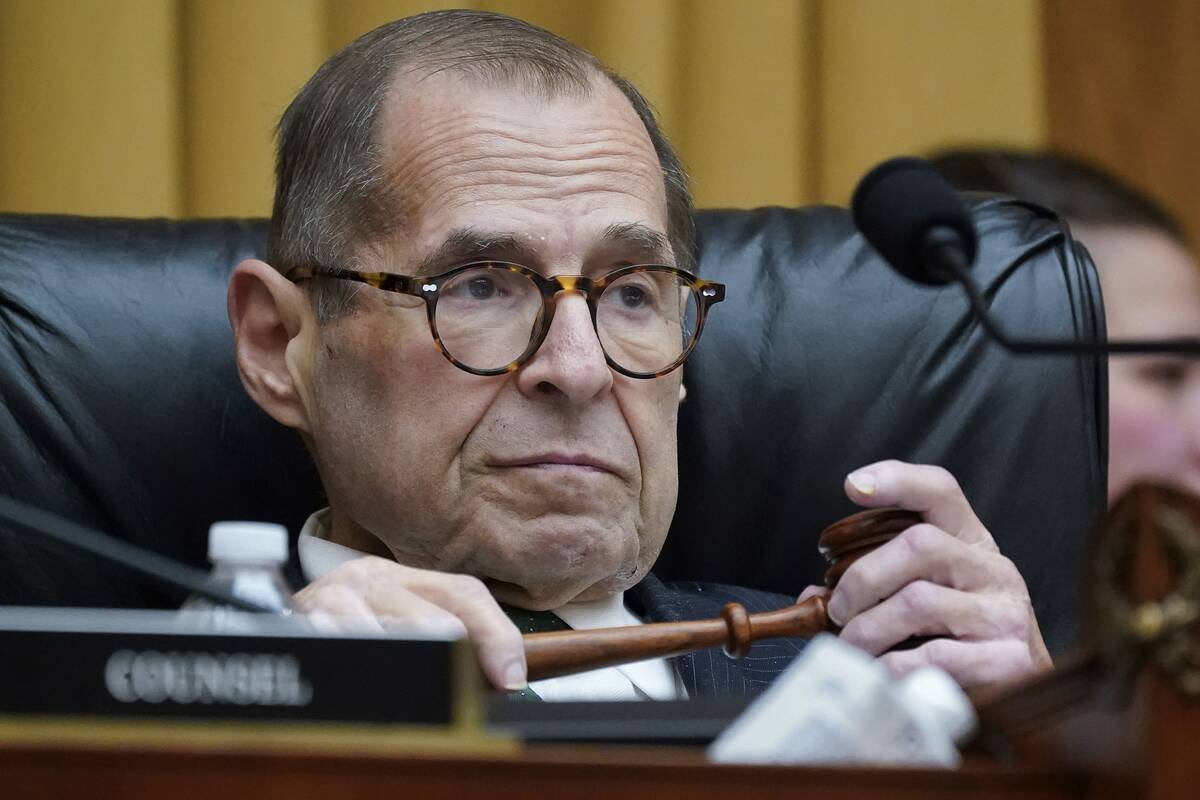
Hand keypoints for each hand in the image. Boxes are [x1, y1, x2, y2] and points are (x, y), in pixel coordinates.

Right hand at [293, 556, 527, 690]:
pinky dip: (369, 679)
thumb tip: (505, 677)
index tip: (512, 679)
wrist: (251, 618)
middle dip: (456, 667)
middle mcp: (367, 578)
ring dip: (413, 678)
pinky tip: (371, 689)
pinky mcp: (305, 625)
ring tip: (410, 697)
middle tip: (460, 697)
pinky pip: (351, 651)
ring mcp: (333, 599)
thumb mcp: (391, 620)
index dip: (497, 636)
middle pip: (439, 623)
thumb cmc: (338, 630)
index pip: (464, 594)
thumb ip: (447, 638)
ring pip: (401, 643)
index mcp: (398, 575)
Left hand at [818, 460, 1051, 687]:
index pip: (940, 491)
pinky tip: (882, 672)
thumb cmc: (961, 642)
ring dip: (869, 628)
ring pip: (918, 601)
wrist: (1024, 694)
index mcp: (972, 544)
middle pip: (919, 544)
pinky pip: (933, 655)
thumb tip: (814, 597)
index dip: (897, 480)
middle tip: (838, 610)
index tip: (854, 485)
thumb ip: (876, 587)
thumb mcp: (927, 599)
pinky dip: (892, 665)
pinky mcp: (1007, 660)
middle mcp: (994, 569)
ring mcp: (1005, 613)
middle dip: (862, 577)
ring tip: (853, 646)